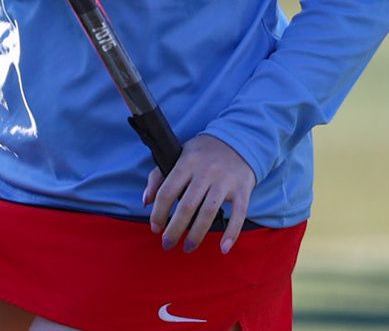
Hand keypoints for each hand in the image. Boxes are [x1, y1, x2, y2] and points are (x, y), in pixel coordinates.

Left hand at [144, 134, 254, 254]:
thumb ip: (158, 176)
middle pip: (187, 206)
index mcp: (186, 162)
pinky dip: (231, 233)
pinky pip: (238, 214)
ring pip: (208, 212)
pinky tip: (223, 249)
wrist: (238, 140)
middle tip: (167, 245)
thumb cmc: (203, 153)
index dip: (158, 213)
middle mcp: (206, 171)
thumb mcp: (179, 155)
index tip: (155, 229)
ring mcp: (225, 180)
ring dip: (197, 235)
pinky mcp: (242, 188)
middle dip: (175, 230)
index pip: (167, 191)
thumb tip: (146, 202)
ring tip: (188, 247)